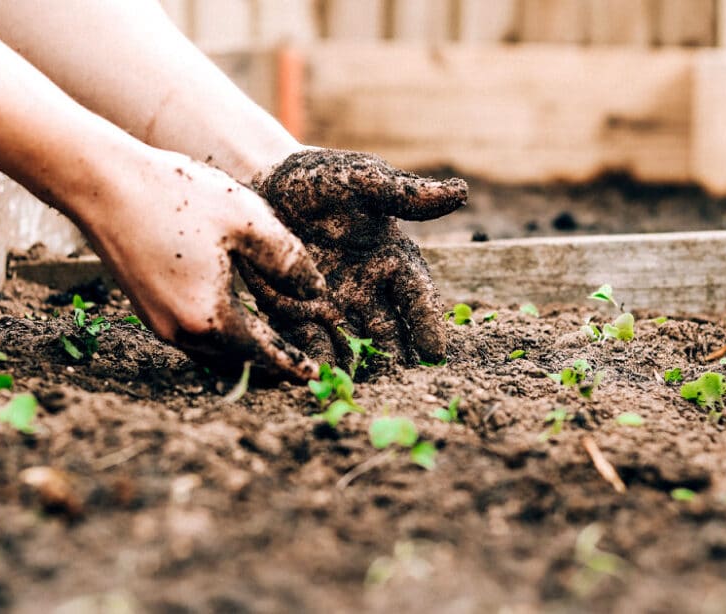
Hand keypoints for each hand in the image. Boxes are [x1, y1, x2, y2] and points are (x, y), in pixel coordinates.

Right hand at [74, 147, 325, 380]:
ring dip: (243, 355)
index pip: (263, 353)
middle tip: (299, 367)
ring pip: (212, 354)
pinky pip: (193, 338)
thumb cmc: (178, 195)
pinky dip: (220, 339)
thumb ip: (288, 260)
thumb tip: (316, 292)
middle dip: (269, 367)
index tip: (315, 376)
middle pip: (236, 362)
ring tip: (273, 349)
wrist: (103, 184)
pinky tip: (234, 322)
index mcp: (210, 317)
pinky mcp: (146, 309)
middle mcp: (181, 332)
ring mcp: (159, 323)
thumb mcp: (247, 219)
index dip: (292, 364)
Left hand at [243, 148, 466, 367]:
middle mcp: (369, 290)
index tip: (435, 352)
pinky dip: (318, 361)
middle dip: (397, 359)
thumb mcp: (362, 180)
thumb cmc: (321, 178)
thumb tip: (460, 192)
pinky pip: (311, 343)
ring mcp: (335, 306)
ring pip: (354, 345)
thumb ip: (404, 193)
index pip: (417, 297)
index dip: (427, 323)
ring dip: (360, 368)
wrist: (265, 184)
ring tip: (364, 392)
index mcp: (392, 260)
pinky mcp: (298, 314)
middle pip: (390, 332)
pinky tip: (321, 379)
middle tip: (403, 385)